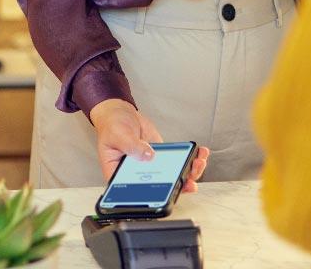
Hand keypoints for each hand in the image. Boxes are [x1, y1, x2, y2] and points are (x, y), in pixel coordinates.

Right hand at [89, 100, 210, 192]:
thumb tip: (148, 156)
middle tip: (190, 180)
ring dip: (189, 171)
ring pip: (172, 176)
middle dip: (178, 185)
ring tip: (199, 162)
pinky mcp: (162, 157)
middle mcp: (138, 174)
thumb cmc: (112, 127)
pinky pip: (177, 161)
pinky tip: (199, 153)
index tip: (169, 192)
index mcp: (121, 176)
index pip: (137, 192)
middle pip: (160, 187)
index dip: (154, 197)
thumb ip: (132, 147)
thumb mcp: (118, 136)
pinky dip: (190, 158)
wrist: (120, 114)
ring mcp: (152, 166)